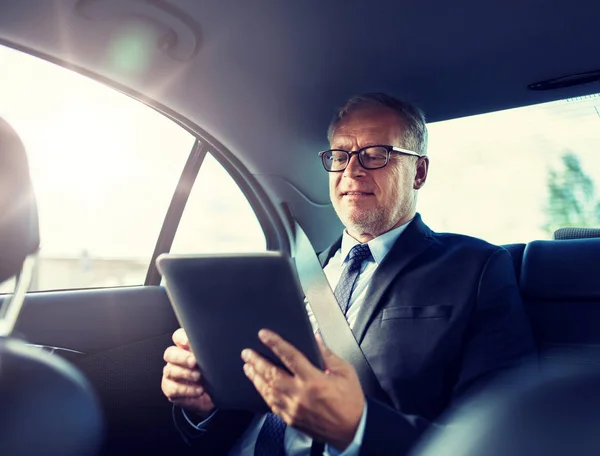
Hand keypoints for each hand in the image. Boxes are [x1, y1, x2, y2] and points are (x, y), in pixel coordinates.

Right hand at [161, 328, 215, 416]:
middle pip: (170, 353)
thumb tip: (224, 347)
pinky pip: (173, 389)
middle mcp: (175, 359)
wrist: (209, 393)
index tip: (188, 342)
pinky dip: (187, 391)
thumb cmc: (212, 371)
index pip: (178, 337)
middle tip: (194, 362)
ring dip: (185, 374)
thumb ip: (213, 351)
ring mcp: (170, 373)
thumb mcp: (214, 360)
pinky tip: (199, 391)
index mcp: (184, 347)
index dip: (181, 338)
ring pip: (170, 371)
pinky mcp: (169, 389)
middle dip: (182, 358)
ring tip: (199, 378)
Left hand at [241, 330, 364, 450]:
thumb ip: (328, 354)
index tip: (263, 334)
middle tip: (246, 353)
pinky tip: (259, 387)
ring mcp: (293, 408)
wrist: (353, 430)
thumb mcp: (345, 372)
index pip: (289, 356)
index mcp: (314, 380)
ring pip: (268, 391)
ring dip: (255, 377)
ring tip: (248, 367)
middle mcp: (300, 394)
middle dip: (257, 361)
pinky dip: (263, 394)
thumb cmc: (351, 402)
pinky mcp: (291, 419)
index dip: (275, 343)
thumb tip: (315, 338)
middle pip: (271, 374)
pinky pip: (272, 405)